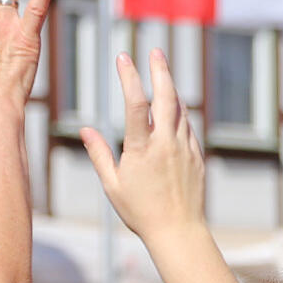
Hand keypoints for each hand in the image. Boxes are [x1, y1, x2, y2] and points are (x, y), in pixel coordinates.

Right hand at [83, 50, 207, 241]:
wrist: (179, 232)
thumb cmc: (140, 212)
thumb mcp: (112, 185)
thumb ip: (99, 154)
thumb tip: (85, 130)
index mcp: (142, 149)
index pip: (135, 103)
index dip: (129, 76)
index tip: (122, 57)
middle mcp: (166, 143)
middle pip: (166, 96)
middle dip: (160, 70)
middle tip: (155, 51)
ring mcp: (185, 148)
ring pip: (180, 109)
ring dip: (171, 88)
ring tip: (163, 72)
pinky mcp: (197, 156)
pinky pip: (189, 126)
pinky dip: (181, 111)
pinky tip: (175, 106)